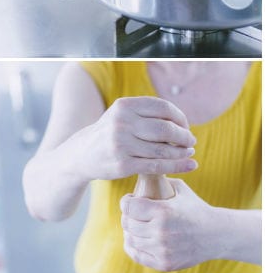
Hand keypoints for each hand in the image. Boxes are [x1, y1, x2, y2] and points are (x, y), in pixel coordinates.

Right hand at [71, 96, 196, 182]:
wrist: (82, 154)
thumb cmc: (110, 133)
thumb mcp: (122, 115)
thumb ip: (148, 113)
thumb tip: (183, 124)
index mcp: (123, 106)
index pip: (163, 108)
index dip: (180, 117)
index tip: (185, 126)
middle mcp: (121, 123)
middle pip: (166, 129)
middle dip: (184, 136)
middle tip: (190, 141)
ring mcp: (120, 145)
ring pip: (163, 150)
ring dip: (182, 152)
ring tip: (189, 152)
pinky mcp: (123, 165)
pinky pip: (157, 166)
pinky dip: (178, 166)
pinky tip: (190, 164)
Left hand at [120, 179, 218, 270]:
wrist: (218, 235)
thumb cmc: (196, 209)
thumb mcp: (181, 189)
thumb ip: (161, 180)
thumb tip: (142, 172)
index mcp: (163, 212)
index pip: (128, 206)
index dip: (126, 201)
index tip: (130, 200)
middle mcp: (161, 231)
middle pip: (127, 223)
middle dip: (128, 216)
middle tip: (133, 213)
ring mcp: (162, 249)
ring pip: (130, 239)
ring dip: (130, 231)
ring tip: (136, 226)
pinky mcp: (164, 263)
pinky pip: (136, 255)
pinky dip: (133, 246)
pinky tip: (137, 239)